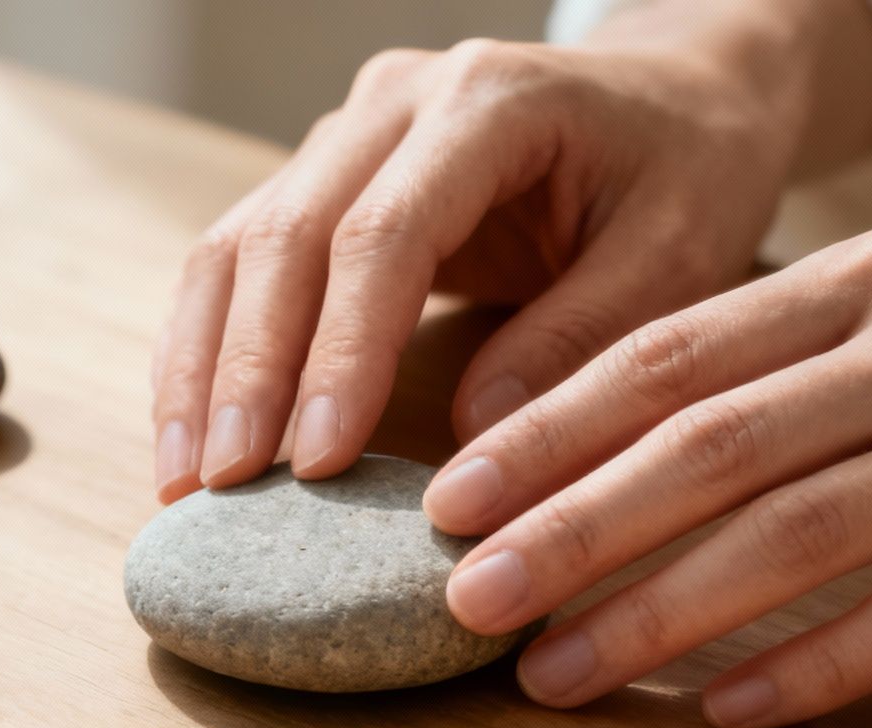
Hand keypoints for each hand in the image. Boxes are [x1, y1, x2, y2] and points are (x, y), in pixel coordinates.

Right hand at [147, 11, 846, 502]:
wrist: (677, 93)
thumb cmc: (689, 171)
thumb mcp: (680, 252)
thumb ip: (583, 337)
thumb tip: (472, 441)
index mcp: (488, 101)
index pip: (382, 234)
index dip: (339, 353)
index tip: (316, 462)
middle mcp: (395, 101)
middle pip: (285, 236)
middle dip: (247, 374)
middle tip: (222, 489)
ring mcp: (348, 132)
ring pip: (238, 245)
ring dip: (203, 368)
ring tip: (182, 480)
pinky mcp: (326, 176)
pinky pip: (241, 259)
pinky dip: (209, 348)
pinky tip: (195, 431)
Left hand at [427, 223, 871, 727]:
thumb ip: (776, 354)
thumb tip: (607, 442)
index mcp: (865, 280)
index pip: (669, 356)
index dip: (548, 432)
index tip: (449, 497)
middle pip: (707, 449)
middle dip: (569, 530)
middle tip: (464, 598)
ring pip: (796, 538)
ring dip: (659, 615)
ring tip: (556, 673)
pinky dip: (813, 668)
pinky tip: (724, 712)